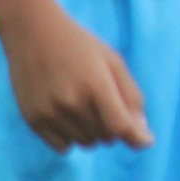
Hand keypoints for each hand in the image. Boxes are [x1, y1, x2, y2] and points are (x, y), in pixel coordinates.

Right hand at [0, 2, 154, 152]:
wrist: (32, 33)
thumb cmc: (79, 45)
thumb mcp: (113, 61)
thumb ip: (131, 95)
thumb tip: (141, 132)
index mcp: (96, 85)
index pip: (120, 127)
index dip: (137, 137)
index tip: (146, 140)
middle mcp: (72, 102)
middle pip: (106, 137)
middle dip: (113, 125)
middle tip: (104, 103)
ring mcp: (50, 113)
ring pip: (86, 143)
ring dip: (92, 131)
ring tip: (84, 105)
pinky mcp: (33, 120)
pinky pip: (63, 147)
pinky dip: (71, 137)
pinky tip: (68, 115)